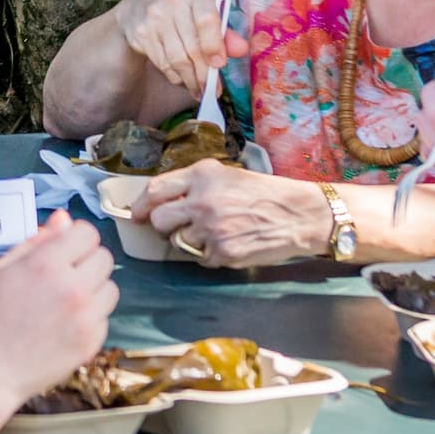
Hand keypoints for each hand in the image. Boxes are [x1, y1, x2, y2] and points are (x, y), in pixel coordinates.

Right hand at [0, 211, 117, 404]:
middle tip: (62, 276)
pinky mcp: (91, 343)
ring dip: (93, 289)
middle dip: (86, 261)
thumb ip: (35, 242)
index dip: (74, 238)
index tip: (62, 250)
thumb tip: (64, 219)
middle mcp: (73, 288)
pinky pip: (104, 317)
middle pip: (104, 257)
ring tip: (64, 301)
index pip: (87, 233)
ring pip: (110, 287)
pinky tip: (64, 325)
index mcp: (47, 264)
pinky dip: (90, 317)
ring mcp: (85, 318)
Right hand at [114, 0, 249, 98]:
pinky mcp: (142, 32)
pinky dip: (176, 77)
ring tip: (200, 90)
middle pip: (193, 45)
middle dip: (204, 73)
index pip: (207, 20)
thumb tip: (241, 49)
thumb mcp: (207, 13)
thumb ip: (226, 32)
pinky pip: (163, 63)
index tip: (220, 65)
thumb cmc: (185, 12)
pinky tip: (183, 81)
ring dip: (191, 80)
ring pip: (177, 59)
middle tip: (213, 90)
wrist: (140, 9)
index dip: (214, 45)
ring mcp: (154, 15)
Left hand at [129, 159, 326, 267]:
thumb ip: (195, 183)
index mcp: (201, 175)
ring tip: (211, 233)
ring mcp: (211, 229)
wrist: (297, 214)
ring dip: (188, 241)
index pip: (155, 190)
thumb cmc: (264, 192)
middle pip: (159, 220)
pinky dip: (209, 255)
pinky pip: (200, 259)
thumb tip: (164, 199)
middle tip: (176, 227)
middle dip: (163, 226)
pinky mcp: (222, 253)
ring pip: (178, 242)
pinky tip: (227, 244)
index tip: (136, 214)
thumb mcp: (227, 174)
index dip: (141, 205)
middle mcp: (202, 201)